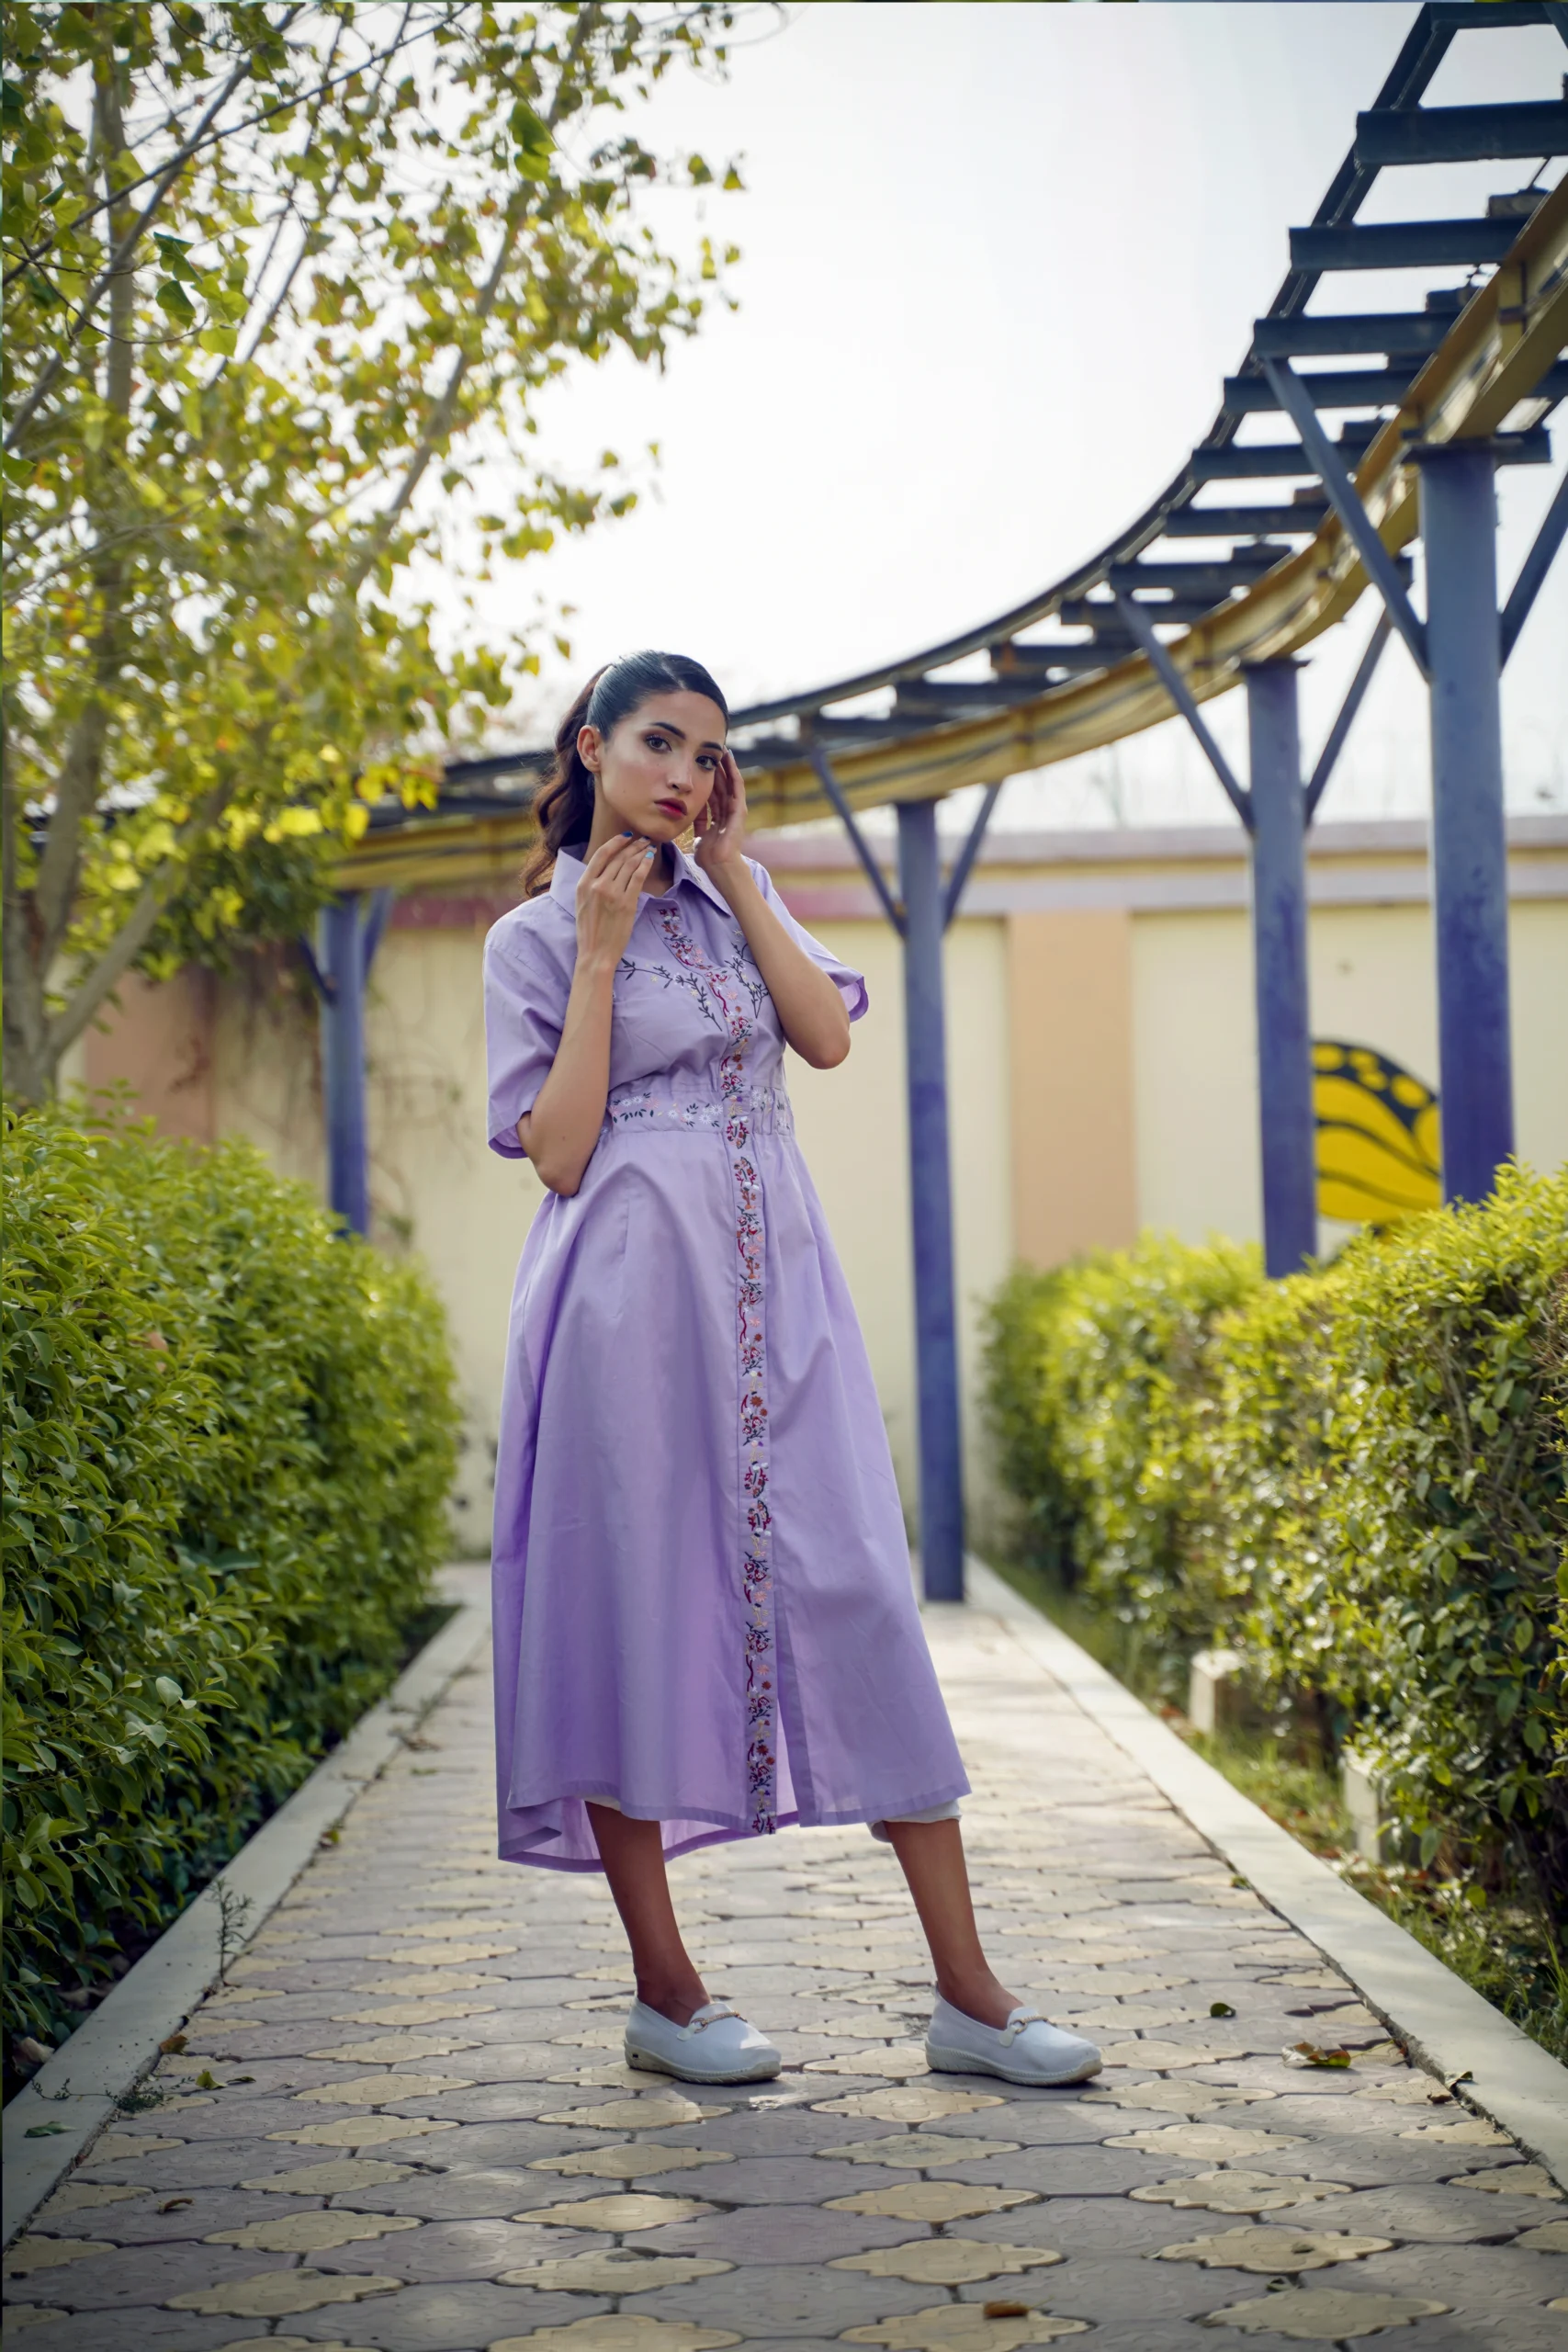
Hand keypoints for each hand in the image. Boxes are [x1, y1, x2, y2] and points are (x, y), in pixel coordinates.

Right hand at [574, 832, 655, 971]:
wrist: (595, 953)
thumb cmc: (589, 932)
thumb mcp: (582, 903)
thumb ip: (591, 885)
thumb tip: (606, 870)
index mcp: (583, 884)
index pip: (601, 855)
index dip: (615, 843)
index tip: (626, 837)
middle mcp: (596, 885)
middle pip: (618, 858)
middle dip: (633, 845)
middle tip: (644, 839)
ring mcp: (612, 893)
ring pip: (629, 865)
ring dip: (641, 852)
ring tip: (649, 846)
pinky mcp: (626, 903)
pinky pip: (638, 877)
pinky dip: (645, 865)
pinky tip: (651, 858)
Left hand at [694, 749, 747, 879]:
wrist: (720, 867)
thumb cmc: (709, 857)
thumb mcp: (699, 836)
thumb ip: (696, 825)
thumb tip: (685, 817)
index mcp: (718, 818)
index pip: (712, 795)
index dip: (707, 781)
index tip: (701, 767)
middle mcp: (727, 812)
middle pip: (720, 786)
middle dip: (716, 770)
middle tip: (710, 752)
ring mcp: (734, 810)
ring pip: (728, 783)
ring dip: (725, 767)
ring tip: (721, 751)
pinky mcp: (739, 810)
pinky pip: (736, 787)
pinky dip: (733, 773)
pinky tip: (730, 760)